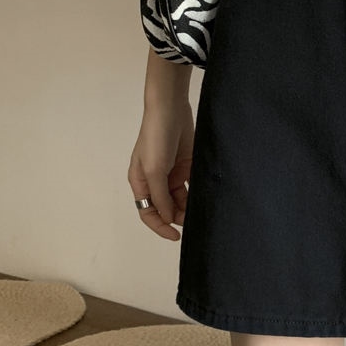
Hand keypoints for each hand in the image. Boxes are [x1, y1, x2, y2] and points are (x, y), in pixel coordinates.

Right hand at [127, 98, 193, 240]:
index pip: (148, 212)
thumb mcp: (154, 170)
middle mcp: (155, 180)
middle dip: (177, 216)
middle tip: (193, 221)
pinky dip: (196, 193)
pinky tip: (204, 198)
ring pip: (179, 198)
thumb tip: (166, 218)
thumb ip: (160, 195)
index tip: (175, 236)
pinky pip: (191, 185)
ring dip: (188, 206)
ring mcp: (171, 172)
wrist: (171, 109)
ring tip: (200, 211)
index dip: (160, 226)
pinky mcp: (186, 164)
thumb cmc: (156, 138)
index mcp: (140, 182)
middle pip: (166, 207)